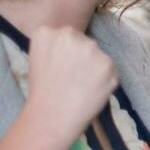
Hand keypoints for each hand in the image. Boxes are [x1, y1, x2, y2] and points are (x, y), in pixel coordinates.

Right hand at [24, 27, 118, 143]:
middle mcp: (69, 34)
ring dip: (95, 68)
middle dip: (82, 57)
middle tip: (72, 77)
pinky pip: (110, 70)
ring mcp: (91, 48)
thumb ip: (55, 46)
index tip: (61, 66)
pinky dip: (105, 80)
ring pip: (99, 55)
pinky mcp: (108, 63)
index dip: (67, 53)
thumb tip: (74, 44)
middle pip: (85, 42)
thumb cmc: (43, 92)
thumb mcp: (39, 59)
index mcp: (47, 33)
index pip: (67, 35)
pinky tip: (91, 90)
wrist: (52, 116)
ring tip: (80, 85)